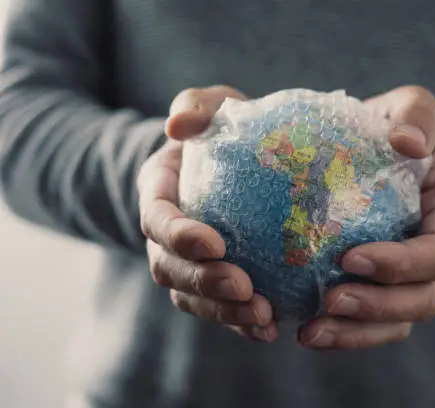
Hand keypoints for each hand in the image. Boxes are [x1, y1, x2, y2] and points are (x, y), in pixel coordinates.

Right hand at [138, 86, 277, 341]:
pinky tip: (271, 329)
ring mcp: (186, 263)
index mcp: (159, 195)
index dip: (179, 236)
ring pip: (192, 298)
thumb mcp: (211, 106)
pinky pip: (219, 310)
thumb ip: (194, 106)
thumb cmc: (221, 131)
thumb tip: (177, 124)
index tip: (214, 243)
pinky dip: (240, 324)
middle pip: (170, 269)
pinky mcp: (212, 281)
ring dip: (224, 313)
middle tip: (245, 288)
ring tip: (264, 317)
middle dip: (204, 283)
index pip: (157, 221)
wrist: (232, 162)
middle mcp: (165, 237)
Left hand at [299, 86, 434, 348]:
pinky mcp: (377, 291)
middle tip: (329, 301)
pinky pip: (368, 326)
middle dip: (377, 307)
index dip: (401, 265)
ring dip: (355, 333)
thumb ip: (417, 113)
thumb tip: (408, 143)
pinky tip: (302, 330)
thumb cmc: (394, 129)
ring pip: (395, 323)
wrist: (379, 152)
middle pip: (421, 300)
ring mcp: (407, 281)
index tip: (351, 258)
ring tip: (309, 332)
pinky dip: (340, 334)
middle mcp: (434, 258)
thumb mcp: (409, 107)